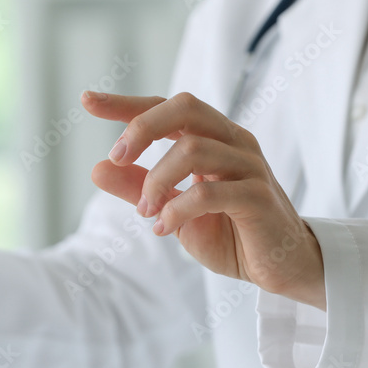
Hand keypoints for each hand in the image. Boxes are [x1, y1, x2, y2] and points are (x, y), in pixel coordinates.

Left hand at [81, 90, 326, 310]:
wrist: (280, 267)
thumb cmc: (230, 233)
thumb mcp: (172, 210)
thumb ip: (139, 188)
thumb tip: (98, 169)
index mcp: (212, 139)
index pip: (167, 108)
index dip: (126, 103)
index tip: (87, 100)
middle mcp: (233, 142)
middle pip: (185, 108)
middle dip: (142, 127)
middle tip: (118, 157)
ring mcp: (249, 167)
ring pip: (193, 149)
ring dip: (156, 182)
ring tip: (145, 214)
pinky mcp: (259, 197)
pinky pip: (210, 192)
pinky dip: (177, 209)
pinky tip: (163, 228)